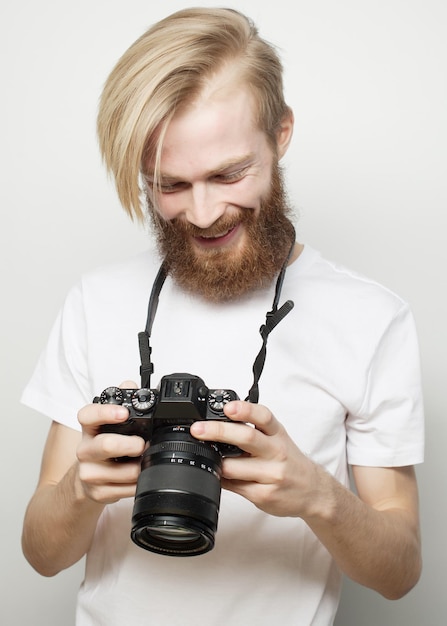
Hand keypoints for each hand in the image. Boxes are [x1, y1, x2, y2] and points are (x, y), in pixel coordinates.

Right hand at [76, 381, 145, 504]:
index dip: (105, 412)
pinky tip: (138, 476)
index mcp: (88, 428)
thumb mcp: (109, 423)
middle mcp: (85, 450)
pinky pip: (126, 489)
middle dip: (131, 445)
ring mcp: (89, 472)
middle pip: (106, 445)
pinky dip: (138, 482)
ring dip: (140, 466)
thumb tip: (130, 384)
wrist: (87, 480)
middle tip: (143, 443)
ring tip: (144, 460)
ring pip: (122, 471)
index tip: (124, 413)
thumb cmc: (103, 446)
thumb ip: (121, 401)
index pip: (88, 415)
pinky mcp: (98, 493)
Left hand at [190, 401, 322, 518]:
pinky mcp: (264, 495)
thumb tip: (218, 425)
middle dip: (218, 432)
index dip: (245, 410)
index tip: (228, 407)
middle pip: (246, 437)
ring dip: (216, 462)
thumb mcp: (277, 438)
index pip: (263, 417)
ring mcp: (272, 475)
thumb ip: (253, 429)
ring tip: (206, 456)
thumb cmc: (289, 460)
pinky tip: (218, 475)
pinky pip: (234, 486)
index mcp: (278, 434)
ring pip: (234, 467)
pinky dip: (221, 479)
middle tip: (198, 429)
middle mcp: (277, 452)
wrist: (314, 491)